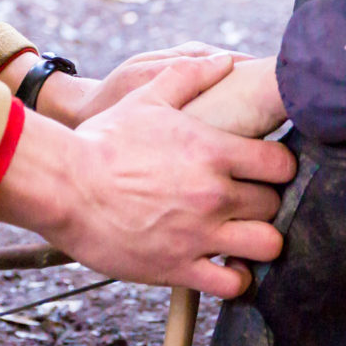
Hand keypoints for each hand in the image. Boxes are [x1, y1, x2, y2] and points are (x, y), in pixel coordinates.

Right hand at [0, 57, 295, 297]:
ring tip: (243, 235)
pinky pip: (232, 285)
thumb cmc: (103, 141)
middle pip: (275, 205)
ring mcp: (199, 234)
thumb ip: (189, 76)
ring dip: (259, 241)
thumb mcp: (146, 97)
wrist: (64, 186)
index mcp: (213, 152)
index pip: (281, 164)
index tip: (266, 169)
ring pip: (267, 246)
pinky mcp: (179, 267)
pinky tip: (223, 265)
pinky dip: (235, 279)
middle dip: (266, 202)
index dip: (279, 167)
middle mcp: (214, 195)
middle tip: (249, 201)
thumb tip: (223, 60)